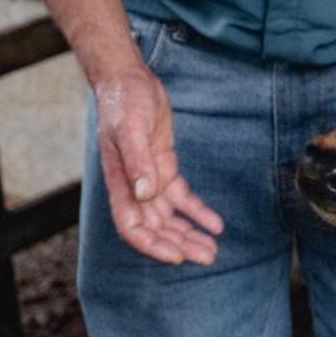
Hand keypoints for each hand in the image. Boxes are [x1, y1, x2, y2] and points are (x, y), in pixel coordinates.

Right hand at [94, 65, 223, 265]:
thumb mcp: (130, 129)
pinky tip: (215, 223)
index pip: (131, 227)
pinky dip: (197, 211)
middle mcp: (133, 187)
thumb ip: (137, 161)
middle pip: (155, 228)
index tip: (176, 257)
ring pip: (169, 217)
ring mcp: (149, 178)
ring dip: (189, 234)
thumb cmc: (122, 102)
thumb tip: (145, 194)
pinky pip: (180, 197)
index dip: (152, 245)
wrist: (128, 78)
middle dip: (179, 245)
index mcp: (120, 183)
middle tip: (207, 257)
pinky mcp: (163, 166)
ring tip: (212, 249)